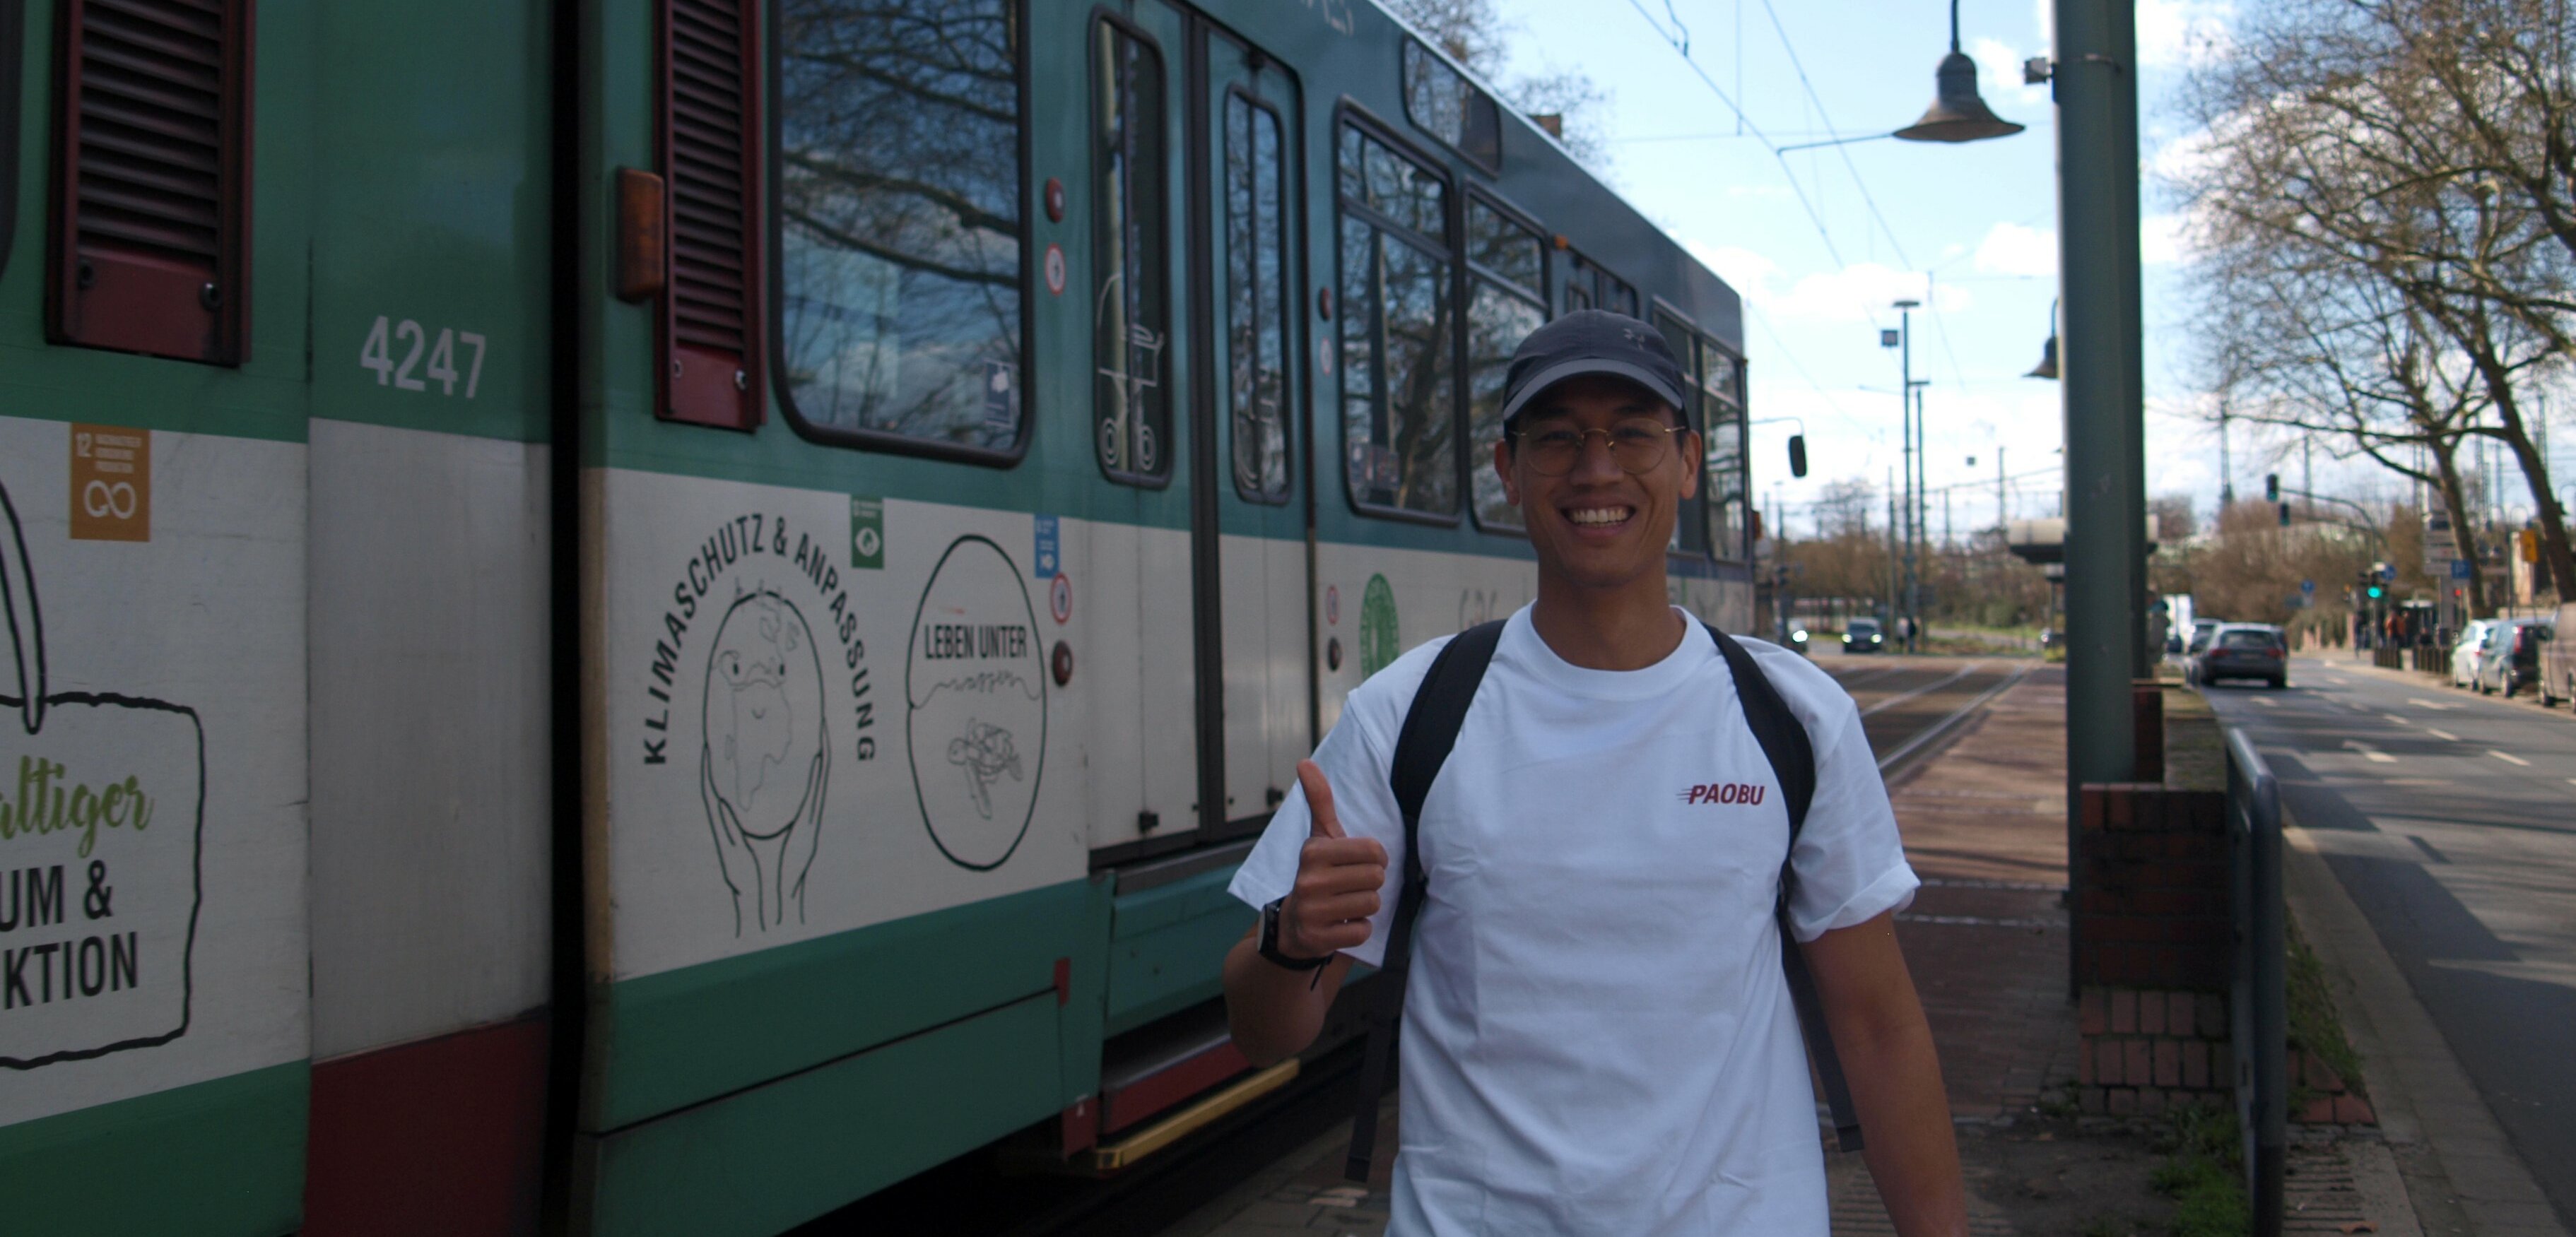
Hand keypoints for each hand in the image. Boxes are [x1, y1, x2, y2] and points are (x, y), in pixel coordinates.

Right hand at [1281, 759, 1386, 958]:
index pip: (1374, 850)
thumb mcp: (1319, 838)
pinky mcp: (1318, 938)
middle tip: (1353, 886)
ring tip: (1346, 904)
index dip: (1376, 858)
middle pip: (1376, 878)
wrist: (1294, 925)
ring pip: (1372, 904)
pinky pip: (1363, 931)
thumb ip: (1319, 800)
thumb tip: (1304, 762)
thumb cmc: (1318, 874)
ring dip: (1366, 906)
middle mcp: (1309, 880)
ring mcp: (1312, 911)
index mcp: (1313, 851)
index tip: (1360, 863)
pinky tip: (1342, 924)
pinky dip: (1359, 929)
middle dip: (1371, 883)